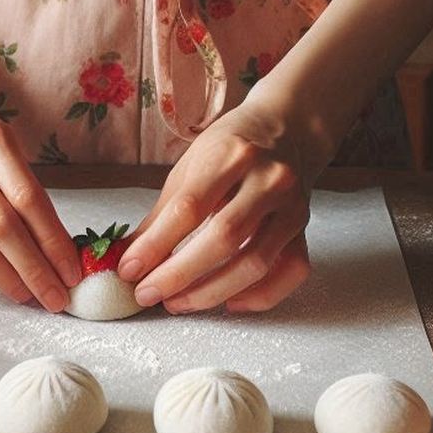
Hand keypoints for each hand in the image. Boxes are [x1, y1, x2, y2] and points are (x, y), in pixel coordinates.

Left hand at [117, 95, 321, 312]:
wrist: (287, 130)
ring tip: (177, 303)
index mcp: (231, 154)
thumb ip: (162, 214)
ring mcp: (292, 207)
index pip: (190, 207)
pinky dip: (260, 296)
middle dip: (179, 275)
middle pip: (224, 237)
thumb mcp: (190, 166)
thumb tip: (129, 259)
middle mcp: (268, 179)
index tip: (129, 269)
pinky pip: (291, 272)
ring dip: (211, 292)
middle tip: (147, 294)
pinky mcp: (304, 230)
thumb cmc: (230, 148)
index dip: (156, 244)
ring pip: (256, 262)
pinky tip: (229, 303)